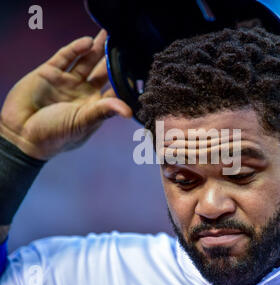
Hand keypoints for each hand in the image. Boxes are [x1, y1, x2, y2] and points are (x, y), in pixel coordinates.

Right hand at [0, 29, 131, 159]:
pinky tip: (88, 42)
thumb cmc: (55, 135)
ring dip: (96, 48)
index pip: (114, 90)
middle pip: (101, 71)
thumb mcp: (82, 122)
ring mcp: (66, 81)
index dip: (125, 79)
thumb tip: (129, 112)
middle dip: (112, 57)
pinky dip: (76, 48)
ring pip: (85, 60)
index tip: (138, 67)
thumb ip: (104, 111)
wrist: (20, 134)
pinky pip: (66, 57)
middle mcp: (82, 92)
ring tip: (109, 34)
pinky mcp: (50, 72)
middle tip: (124, 43)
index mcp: (94, 106)